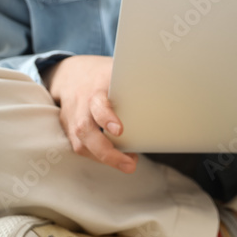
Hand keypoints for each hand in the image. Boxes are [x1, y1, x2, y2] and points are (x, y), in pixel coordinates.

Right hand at [44, 56, 137, 172]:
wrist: (70, 75)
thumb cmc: (102, 76)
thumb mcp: (116, 72)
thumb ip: (135, 81)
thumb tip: (166, 85)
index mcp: (94, 91)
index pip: (97, 105)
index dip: (106, 117)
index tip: (119, 130)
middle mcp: (80, 107)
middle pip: (85, 131)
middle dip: (106, 151)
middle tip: (130, 164)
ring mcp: (72, 120)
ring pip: (81, 144)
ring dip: (104, 159)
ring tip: (128, 164)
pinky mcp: (70, 131)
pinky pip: (82, 148)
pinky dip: (99, 157)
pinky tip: (117, 159)